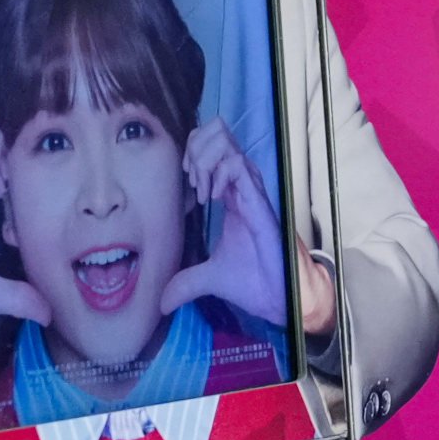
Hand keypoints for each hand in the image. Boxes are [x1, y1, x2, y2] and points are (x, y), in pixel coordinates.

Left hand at [165, 117, 330, 334]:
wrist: (278, 296)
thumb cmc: (253, 280)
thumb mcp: (208, 279)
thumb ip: (184, 283)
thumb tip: (160, 304)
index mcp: (232, 196)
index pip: (212, 150)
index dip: (193, 154)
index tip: (185, 181)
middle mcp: (242, 187)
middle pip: (219, 135)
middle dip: (196, 148)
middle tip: (191, 178)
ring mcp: (251, 191)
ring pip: (227, 143)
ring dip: (205, 159)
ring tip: (201, 187)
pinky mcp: (259, 200)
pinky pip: (238, 165)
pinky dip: (219, 174)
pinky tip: (212, 198)